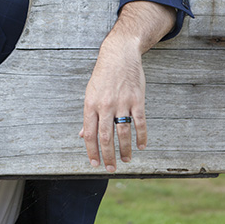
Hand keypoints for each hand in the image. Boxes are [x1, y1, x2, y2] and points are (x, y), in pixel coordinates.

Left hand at [79, 0, 175, 171]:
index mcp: (90, 106)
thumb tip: (83, 135)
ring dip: (125, 149)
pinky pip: (139, 122)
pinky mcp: (136, 99)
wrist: (119, 55)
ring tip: (126, 160)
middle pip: (105, 137)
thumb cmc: (102, 77)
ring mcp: (121, 103)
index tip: (94, 163)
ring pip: (123, 132)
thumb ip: (88, 117)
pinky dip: (141, 136)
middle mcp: (104, 106)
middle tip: (110, 168)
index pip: (90, 134)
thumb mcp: (90, 94)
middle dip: (107, 155)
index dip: (91, 151)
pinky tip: (141, 146)